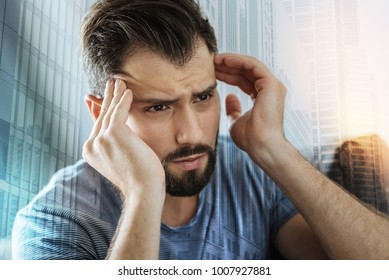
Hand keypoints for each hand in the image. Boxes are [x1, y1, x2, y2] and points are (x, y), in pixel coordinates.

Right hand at [82, 79, 165, 199]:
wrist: (143, 190)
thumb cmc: (138, 177)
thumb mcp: (123, 157)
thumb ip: (116, 142)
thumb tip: (117, 129)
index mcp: (91, 152)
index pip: (97, 125)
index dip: (102, 110)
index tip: (104, 98)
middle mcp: (92, 145)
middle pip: (102, 116)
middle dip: (108, 98)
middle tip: (111, 83)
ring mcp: (101, 139)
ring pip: (110, 111)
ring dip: (116, 94)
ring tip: (120, 82)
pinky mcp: (114, 133)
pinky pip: (120, 111)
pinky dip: (124, 99)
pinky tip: (128, 91)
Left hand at [214, 53, 286, 159]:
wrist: (260, 145)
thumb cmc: (251, 139)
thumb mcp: (236, 121)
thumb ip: (233, 109)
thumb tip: (230, 97)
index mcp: (264, 97)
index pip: (243, 80)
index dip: (227, 75)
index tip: (212, 72)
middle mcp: (270, 89)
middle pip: (245, 71)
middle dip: (227, 66)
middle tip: (210, 62)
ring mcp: (272, 85)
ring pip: (249, 65)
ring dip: (231, 61)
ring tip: (214, 60)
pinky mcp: (270, 83)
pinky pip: (252, 65)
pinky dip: (237, 61)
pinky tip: (223, 60)